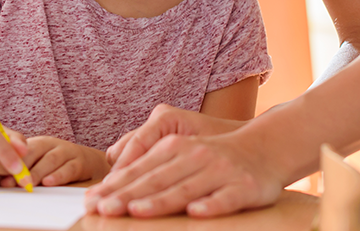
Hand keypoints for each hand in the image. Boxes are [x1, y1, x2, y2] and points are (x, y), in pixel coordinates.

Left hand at [0, 136, 108, 186]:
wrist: (86, 161)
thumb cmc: (54, 164)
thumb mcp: (39, 162)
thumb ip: (22, 170)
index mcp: (38, 143)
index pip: (22, 149)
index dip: (11, 162)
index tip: (1, 177)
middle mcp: (52, 144)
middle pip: (35, 152)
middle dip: (23, 168)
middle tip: (13, 182)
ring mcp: (67, 151)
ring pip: (51, 160)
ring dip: (38, 172)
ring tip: (29, 183)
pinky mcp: (80, 162)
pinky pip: (69, 168)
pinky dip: (58, 175)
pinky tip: (49, 182)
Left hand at [86, 105, 279, 217]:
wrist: (267, 147)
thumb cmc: (216, 156)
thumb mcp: (182, 151)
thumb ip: (151, 163)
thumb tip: (112, 181)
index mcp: (176, 146)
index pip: (140, 168)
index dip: (115, 185)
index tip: (93, 200)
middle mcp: (195, 156)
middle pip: (158, 179)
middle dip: (129, 195)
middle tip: (104, 209)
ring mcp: (220, 171)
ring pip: (186, 188)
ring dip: (161, 200)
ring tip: (138, 210)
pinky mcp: (244, 187)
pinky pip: (225, 198)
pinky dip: (210, 205)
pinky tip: (196, 212)